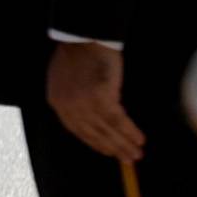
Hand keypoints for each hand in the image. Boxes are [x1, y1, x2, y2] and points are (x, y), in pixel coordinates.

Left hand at [45, 39, 145, 159]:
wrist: (84, 36)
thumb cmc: (78, 53)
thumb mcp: (65, 79)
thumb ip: (73, 98)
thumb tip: (89, 116)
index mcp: (57, 102)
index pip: (77, 130)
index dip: (94, 143)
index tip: (107, 151)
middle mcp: (68, 107)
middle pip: (92, 134)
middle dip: (112, 148)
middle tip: (127, 160)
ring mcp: (84, 104)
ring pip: (107, 130)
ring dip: (124, 144)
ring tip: (137, 154)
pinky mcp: (101, 98)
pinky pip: (118, 120)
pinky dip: (130, 131)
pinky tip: (139, 139)